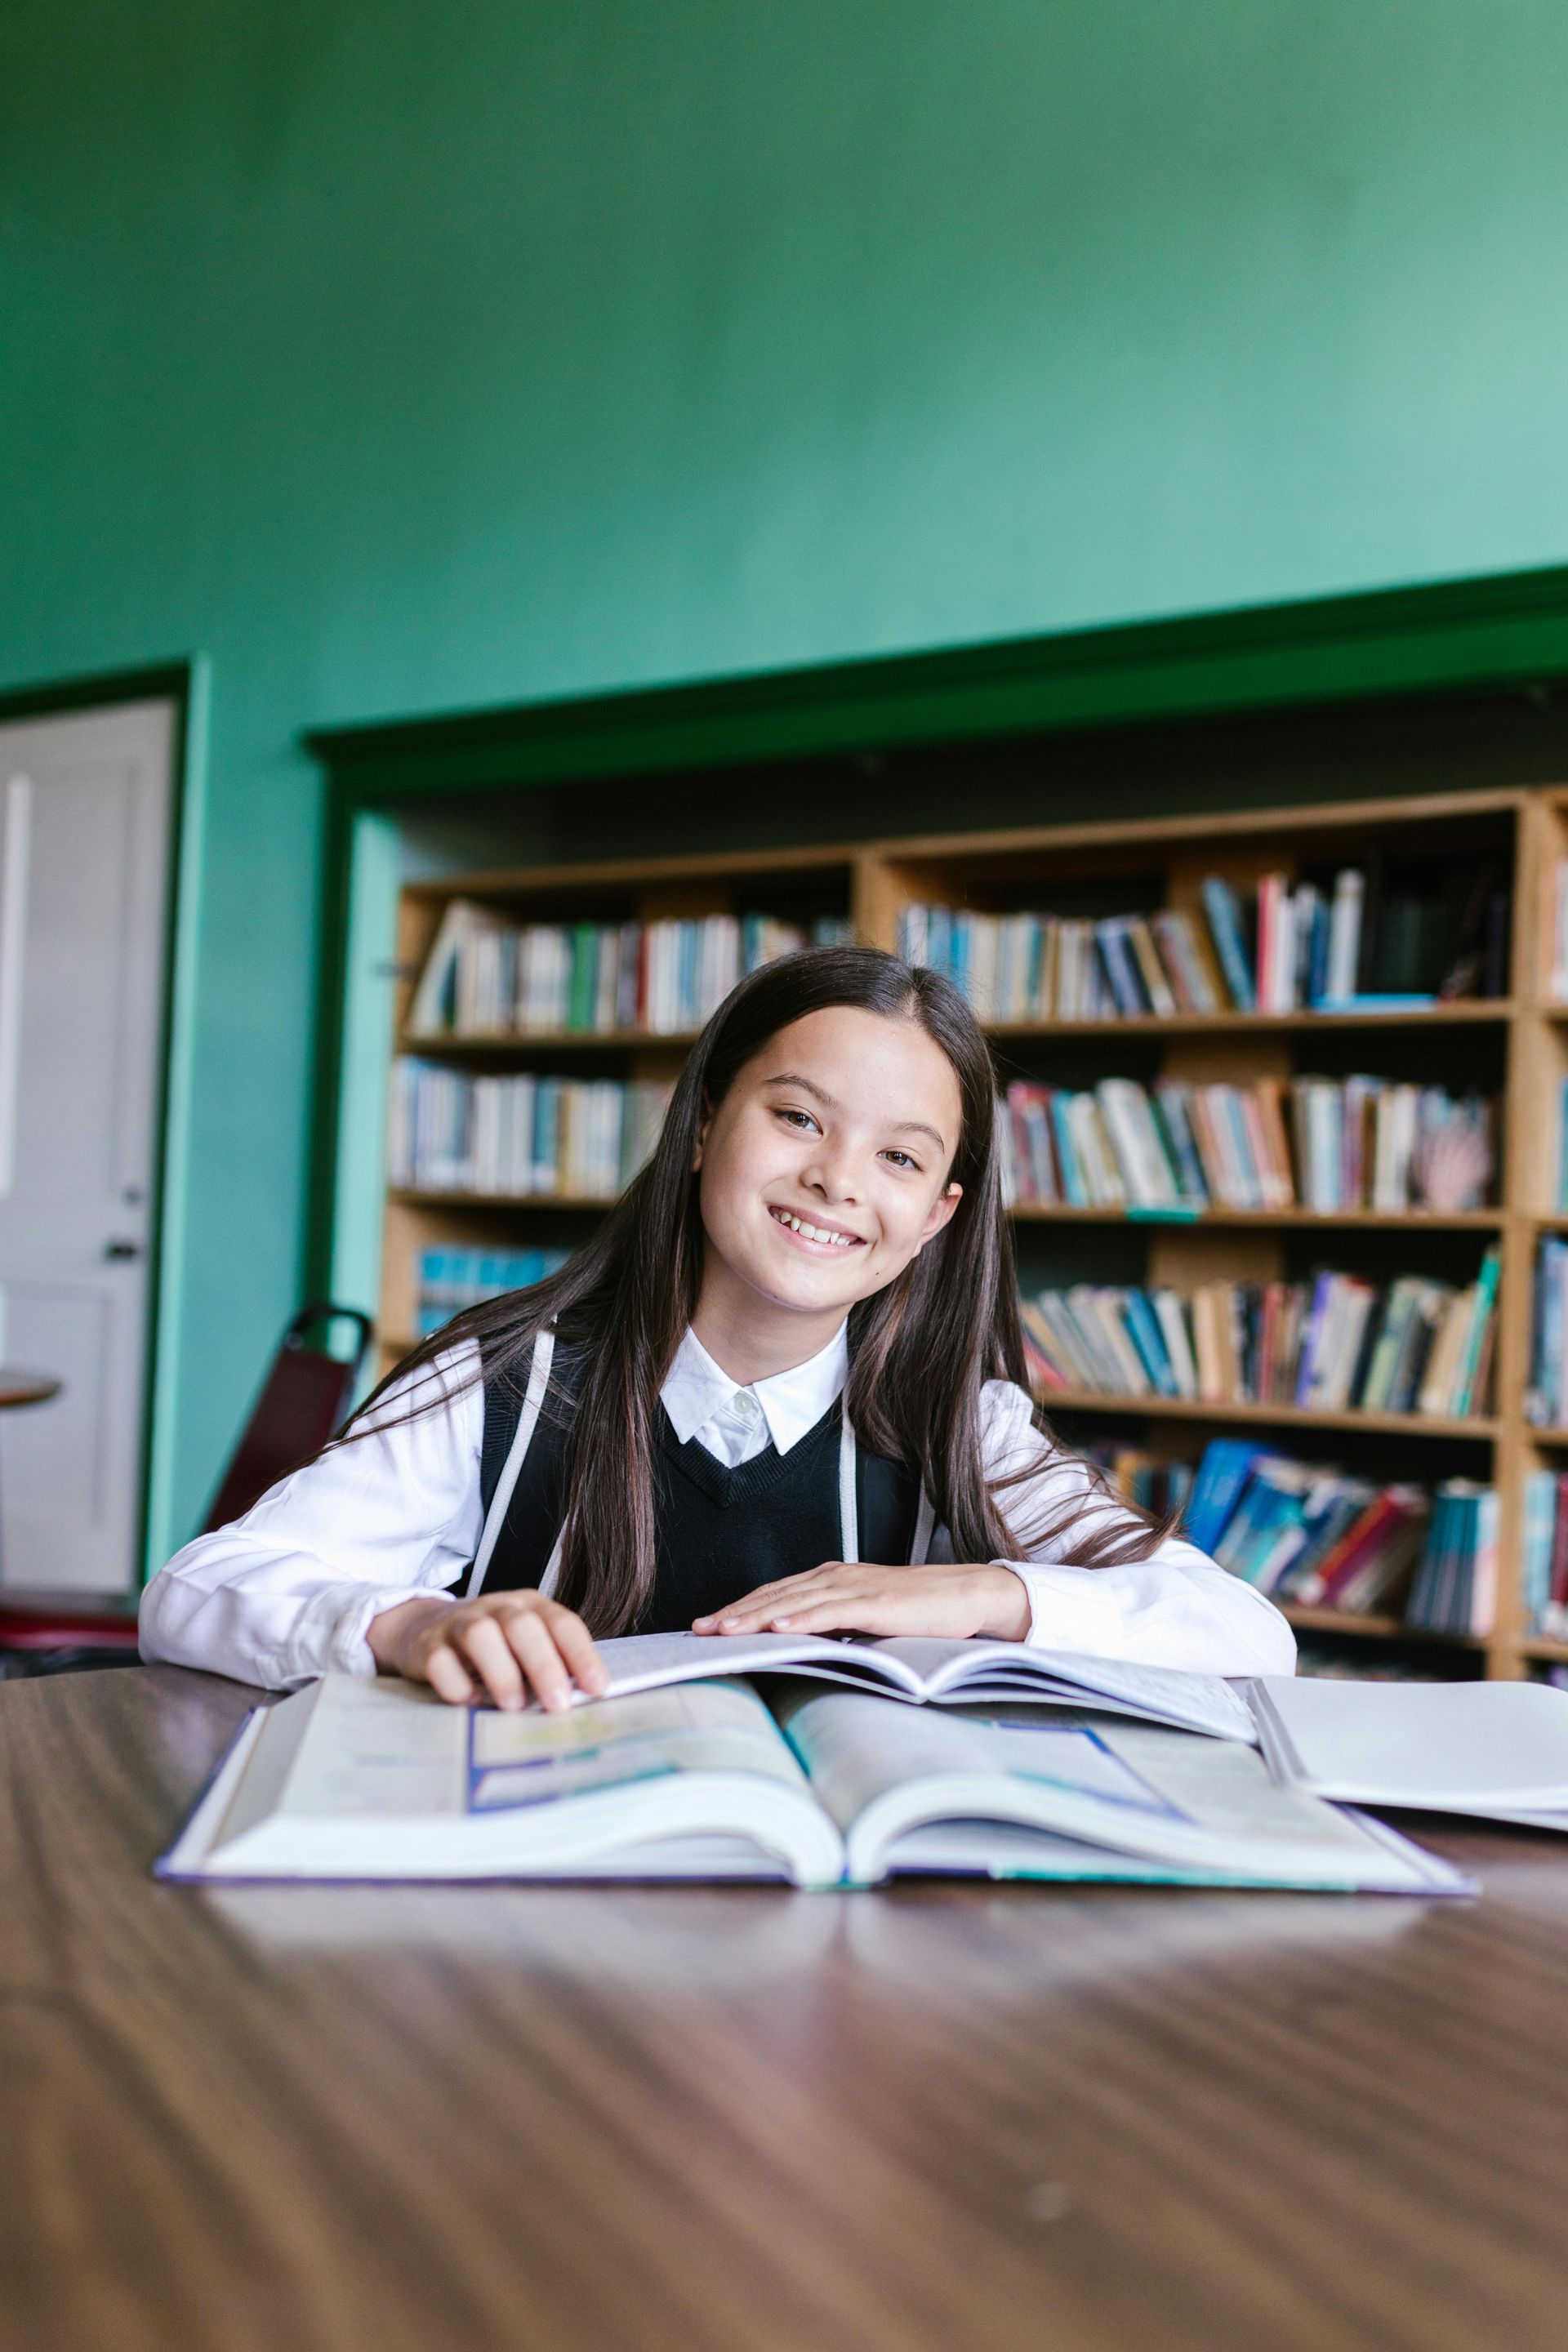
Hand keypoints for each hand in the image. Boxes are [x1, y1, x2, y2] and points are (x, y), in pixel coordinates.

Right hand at [367, 1591, 608, 1712]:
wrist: (425, 1627)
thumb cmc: (492, 1644)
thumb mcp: (525, 1646)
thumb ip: (551, 1663)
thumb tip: (584, 1698)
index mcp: (529, 1606)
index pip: (562, 1623)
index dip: (582, 1655)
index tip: (597, 1688)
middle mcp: (496, 1608)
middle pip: (523, 1626)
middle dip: (544, 1666)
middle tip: (558, 1705)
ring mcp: (459, 1623)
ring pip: (480, 1635)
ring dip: (501, 1672)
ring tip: (513, 1707)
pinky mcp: (428, 1646)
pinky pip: (439, 1661)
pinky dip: (455, 1684)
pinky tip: (469, 1702)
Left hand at [692, 1561, 1031, 1641]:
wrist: (966, 1595)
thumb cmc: (916, 1611)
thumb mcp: (863, 1620)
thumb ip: (832, 1626)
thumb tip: (797, 1647)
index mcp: (828, 1580)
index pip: (773, 1595)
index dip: (738, 1608)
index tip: (706, 1625)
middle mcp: (833, 1577)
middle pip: (773, 1596)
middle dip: (733, 1612)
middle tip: (697, 1630)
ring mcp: (853, 1587)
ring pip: (793, 1602)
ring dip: (755, 1616)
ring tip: (723, 1630)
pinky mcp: (874, 1602)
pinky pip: (830, 1611)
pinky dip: (801, 1619)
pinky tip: (778, 1629)